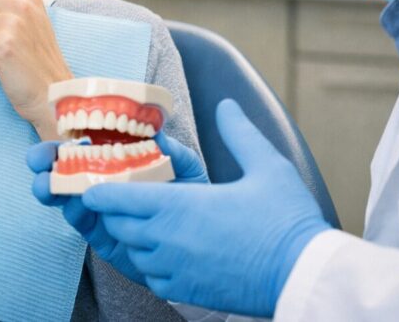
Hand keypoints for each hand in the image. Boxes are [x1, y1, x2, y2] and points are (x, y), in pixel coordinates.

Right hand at [27, 131, 207, 285]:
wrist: (200, 241)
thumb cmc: (189, 198)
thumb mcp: (186, 168)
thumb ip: (172, 152)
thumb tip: (157, 135)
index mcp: (117, 160)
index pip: (85, 145)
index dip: (66, 139)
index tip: (56, 135)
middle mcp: (103, 182)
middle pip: (66, 169)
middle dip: (46, 163)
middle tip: (37, 160)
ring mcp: (100, 209)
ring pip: (67, 197)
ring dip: (52, 189)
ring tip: (47, 185)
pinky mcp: (102, 236)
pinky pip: (83, 223)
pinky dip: (76, 212)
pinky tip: (76, 204)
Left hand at [81, 100, 329, 316]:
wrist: (304, 276)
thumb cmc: (286, 221)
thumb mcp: (266, 165)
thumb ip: (239, 132)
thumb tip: (226, 105)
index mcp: (177, 206)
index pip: (114, 198)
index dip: (98, 189)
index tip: (94, 180)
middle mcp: (166, 240)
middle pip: (116, 225)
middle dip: (115, 209)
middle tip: (126, 193)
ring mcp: (173, 270)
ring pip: (132, 251)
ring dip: (133, 235)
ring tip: (149, 219)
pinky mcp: (185, 292)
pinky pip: (151, 277)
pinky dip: (151, 262)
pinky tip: (168, 250)